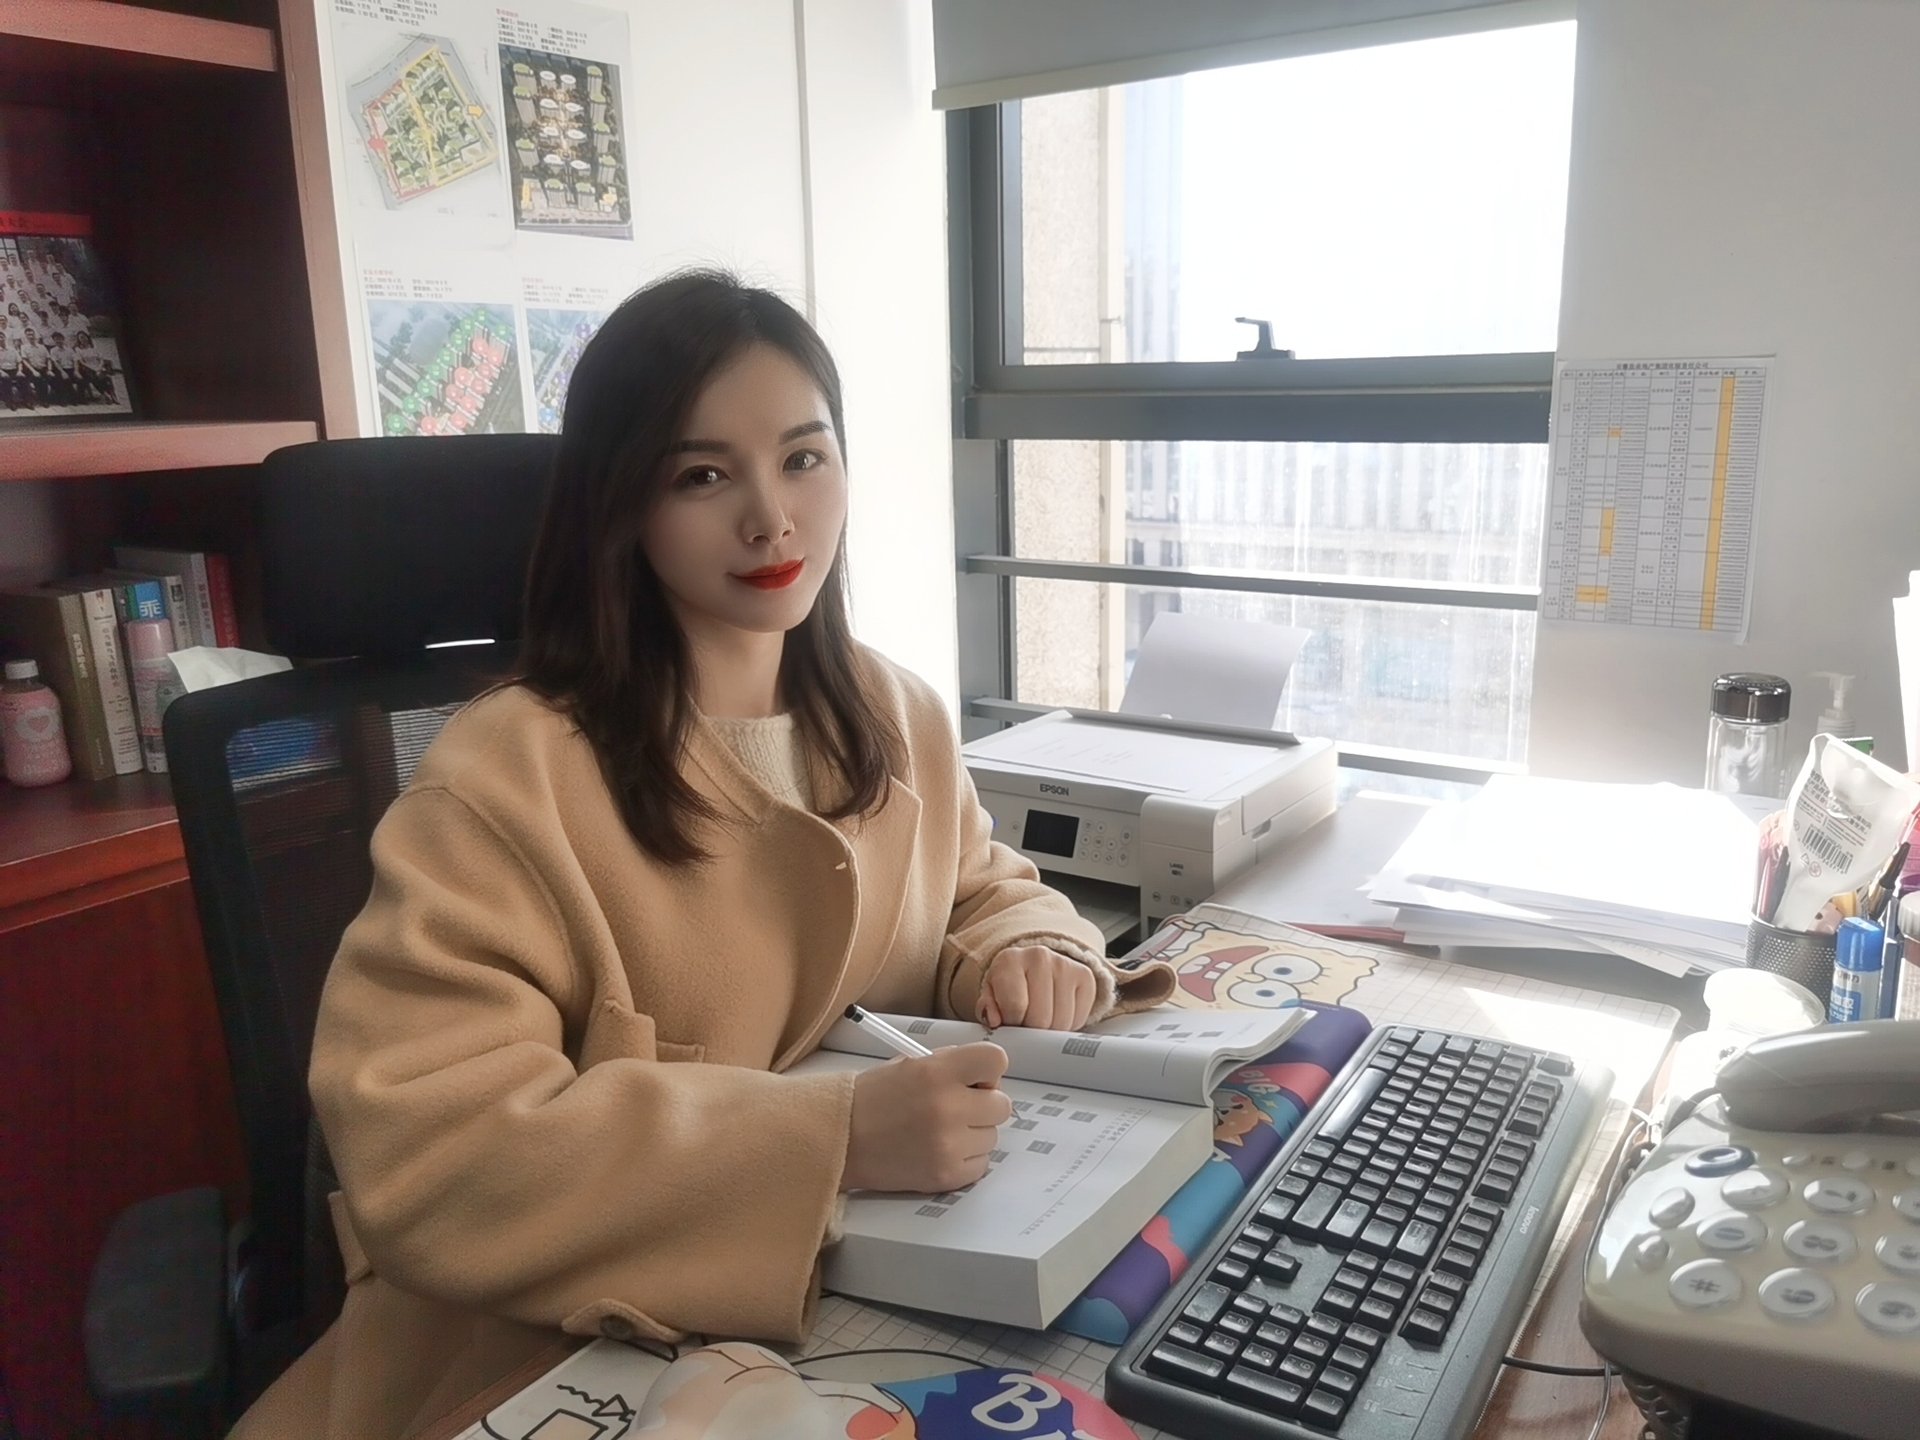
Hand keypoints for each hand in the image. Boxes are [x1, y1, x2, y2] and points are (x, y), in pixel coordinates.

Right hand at [842, 1042, 1011, 1192]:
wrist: (840, 1140)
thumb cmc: (874, 1099)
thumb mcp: (910, 1065)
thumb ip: (951, 1065)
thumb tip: (987, 1077)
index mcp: (937, 1072)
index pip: (997, 1061)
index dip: (988, 1071)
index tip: (974, 1079)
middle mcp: (948, 1107)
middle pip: (1002, 1105)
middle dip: (982, 1106)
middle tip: (955, 1108)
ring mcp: (949, 1145)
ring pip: (992, 1137)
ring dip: (973, 1134)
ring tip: (939, 1132)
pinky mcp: (946, 1175)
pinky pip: (981, 1165)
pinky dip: (965, 1159)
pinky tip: (938, 1151)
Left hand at [978, 945, 1096, 1029]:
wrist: (1033, 965)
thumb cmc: (1009, 985)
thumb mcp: (990, 995)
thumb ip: (987, 1008)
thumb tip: (993, 1020)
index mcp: (1010, 960)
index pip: (1015, 1006)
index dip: (1012, 1024)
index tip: (1010, 1023)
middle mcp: (1040, 957)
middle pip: (1040, 1018)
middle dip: (1031, 1030)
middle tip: (1026, 1023)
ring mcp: (1066, 965)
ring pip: (1061, 1022)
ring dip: (1050, 1030)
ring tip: (1040, 1019)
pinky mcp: (1086, 976)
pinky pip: (1079, 1019)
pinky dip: (1068, 1025)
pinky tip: (1056, 1014)